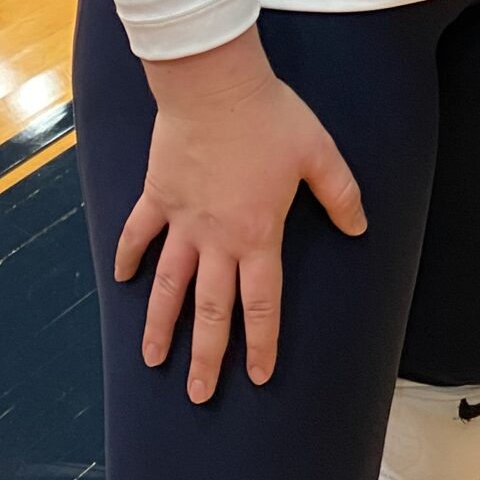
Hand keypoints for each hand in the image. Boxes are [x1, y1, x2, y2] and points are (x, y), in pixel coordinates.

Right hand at [117, 27, 365, 395]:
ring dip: (161, 325)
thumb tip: (359, 226)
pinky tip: (120, 280)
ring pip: (168, 286)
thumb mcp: (318, 153)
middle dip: (206, 357)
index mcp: (257, 235)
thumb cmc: (269, 117)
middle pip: (210, 309)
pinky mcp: (157, 195)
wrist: (215, 85)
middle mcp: (216, 239)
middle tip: (199, 394)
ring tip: (153, 361)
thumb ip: (340, 193)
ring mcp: (182, 220)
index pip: (260, 304)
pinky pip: (138, 234)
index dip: (260, 343)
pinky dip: (128, 257)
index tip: (256, 376)